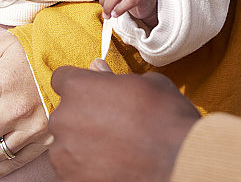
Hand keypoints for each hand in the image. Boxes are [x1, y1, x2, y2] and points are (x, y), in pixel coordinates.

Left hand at [49, 60, 199, 180]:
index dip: (79, 86)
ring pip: (65, 144)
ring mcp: (63, 153)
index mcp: (78, 87)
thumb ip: (113, 77)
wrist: (179, 162)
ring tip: (113, 150)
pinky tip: (110, 168)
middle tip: (111, 125)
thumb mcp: (147, 84)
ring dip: (81, 145)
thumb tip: (98, 69)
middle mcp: (63, 118)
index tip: (92, 94)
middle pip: (64, 113)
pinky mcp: (69, 180)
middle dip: (81, 117)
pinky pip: (69, 170)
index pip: (62, 79)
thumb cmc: (167, 119)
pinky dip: (84, 169)